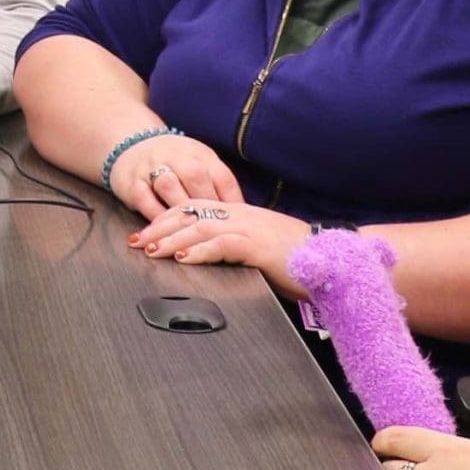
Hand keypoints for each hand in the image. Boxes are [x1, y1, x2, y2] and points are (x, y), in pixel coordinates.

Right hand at [108, 132, 242, 220]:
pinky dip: (154, 216)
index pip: (222, 177)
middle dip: (207, 206)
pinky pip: (143, 198)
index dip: (233, 203)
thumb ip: (217, 187)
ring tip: (189, 234)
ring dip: (180, 210)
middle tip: (215, 232)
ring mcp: (152, 167)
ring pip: (168, 185)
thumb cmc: (175, 164)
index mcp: (200, 154)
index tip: (240, 226)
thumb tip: (244, 218)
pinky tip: (164, 232)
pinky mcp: (132, 181)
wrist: (132, 144)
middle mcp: (176, 156)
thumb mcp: (199, 165)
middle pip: (196, 176)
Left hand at [128, 198, 310, 286]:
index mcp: (239, 214)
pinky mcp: (259, 246)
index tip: (145, 232)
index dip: (166, 218)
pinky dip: (201, 249)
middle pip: (191, 214)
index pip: (194, 209)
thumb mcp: (258, 249)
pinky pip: (224, 243)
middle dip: (160, 227)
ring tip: (151, 250)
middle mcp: (241, 215)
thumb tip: (206, 257)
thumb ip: (233, 247)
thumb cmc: (297, 260)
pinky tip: (185, 257)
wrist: (333, 261)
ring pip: (201, 226)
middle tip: (136, 241)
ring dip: (173, 239)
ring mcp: (250, 228)